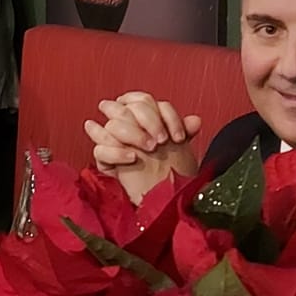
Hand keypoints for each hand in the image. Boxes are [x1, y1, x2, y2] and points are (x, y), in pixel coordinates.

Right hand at [82, 92, 201, 205]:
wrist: (161, 194)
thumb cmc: (169, 167)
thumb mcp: (179, 147)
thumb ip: (184, 130)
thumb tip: (195, 121)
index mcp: (141, 117)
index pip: (145, 101)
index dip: (165, 115)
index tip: (178, 136)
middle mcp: (125, 124)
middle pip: (127, 108)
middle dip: (148, 120)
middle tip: (162, 140)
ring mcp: (112, 141)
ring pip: (111, 125)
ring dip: (132, 134)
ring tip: (150, 148)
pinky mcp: (104, 159)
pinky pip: (100, 150)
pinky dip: (116, 152)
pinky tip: (132, 158)